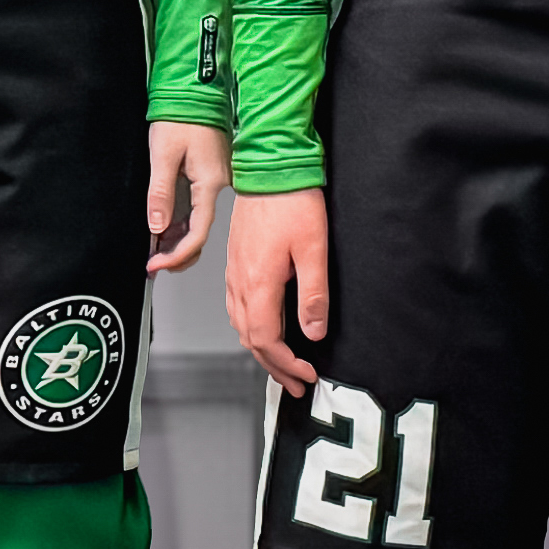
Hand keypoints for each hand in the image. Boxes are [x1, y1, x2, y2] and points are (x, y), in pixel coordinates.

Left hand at [145, 123, 230, 276]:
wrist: (195, 88)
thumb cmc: (183, 114)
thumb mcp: (164, 154)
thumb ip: (160, 193)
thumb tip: (157, 227)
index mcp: (209, 183)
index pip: (196, 234)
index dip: (176, 256)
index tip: (155, 265)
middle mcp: (217, 186)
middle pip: (199, 233)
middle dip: (176, 254)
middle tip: (153, 264)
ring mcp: (214, 181)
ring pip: (196, 222)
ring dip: (175, 240)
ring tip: (152, 250)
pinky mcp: (208, 174)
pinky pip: (195, 207)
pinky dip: (178, 222)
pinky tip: (163, 229)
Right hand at [227, 188, 331, 395]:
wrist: (269, 165)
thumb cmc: (292, 200)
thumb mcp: (314, 248)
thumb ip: (313, 295)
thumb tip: (313, 333)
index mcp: (258, 283)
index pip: (267, 340)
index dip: (287, 365)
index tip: (307, 375)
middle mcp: (240, 282)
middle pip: (251, 339)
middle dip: (274, 366)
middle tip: (295, 383)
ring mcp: (234, 272)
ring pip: (240, 325)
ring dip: (261, 349)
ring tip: (281, 363)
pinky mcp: (235, 261)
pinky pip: (236, 306)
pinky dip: (250, 327)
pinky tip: (262, 327)